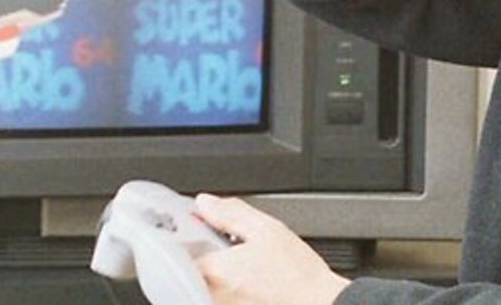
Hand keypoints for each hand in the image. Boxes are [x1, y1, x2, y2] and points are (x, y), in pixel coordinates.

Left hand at [194, 193, 350, 304]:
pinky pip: (219, 294)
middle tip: (232, 245)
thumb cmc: (297, 273)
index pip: (181, 249)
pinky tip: (252, 278)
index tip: (203, 227)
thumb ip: (230, 213)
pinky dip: (230, 284)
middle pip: (192, 266)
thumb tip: (205, 204)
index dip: (191, 234)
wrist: (320, 303)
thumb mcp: (266, 229)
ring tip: (248, 263)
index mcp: (214, 271)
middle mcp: (212, 294)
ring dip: (219, 269)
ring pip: (205, 282)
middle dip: (206, 251)